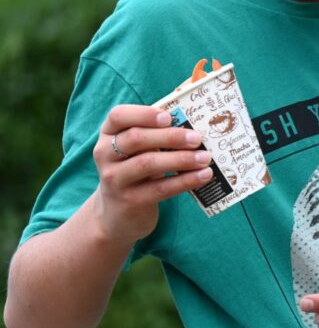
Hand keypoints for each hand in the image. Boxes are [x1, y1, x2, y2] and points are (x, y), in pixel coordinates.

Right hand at [92, 104, 212, 243]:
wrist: (118, 213)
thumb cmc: (135, 171)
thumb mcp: (138, 151)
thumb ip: (156, 135)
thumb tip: (194, 124)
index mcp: (108, 135)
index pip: (118, 117)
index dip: (143, 114)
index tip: (168, 117)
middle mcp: (105, 155)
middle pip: (136, 139)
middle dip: (170, 137)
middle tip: (197, 139)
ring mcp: (115, 179)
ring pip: (148, 163)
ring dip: (181, 159)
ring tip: (205, 157)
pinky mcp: (130, 200)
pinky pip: (160, 188)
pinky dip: (185, 181)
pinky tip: (203, 175)